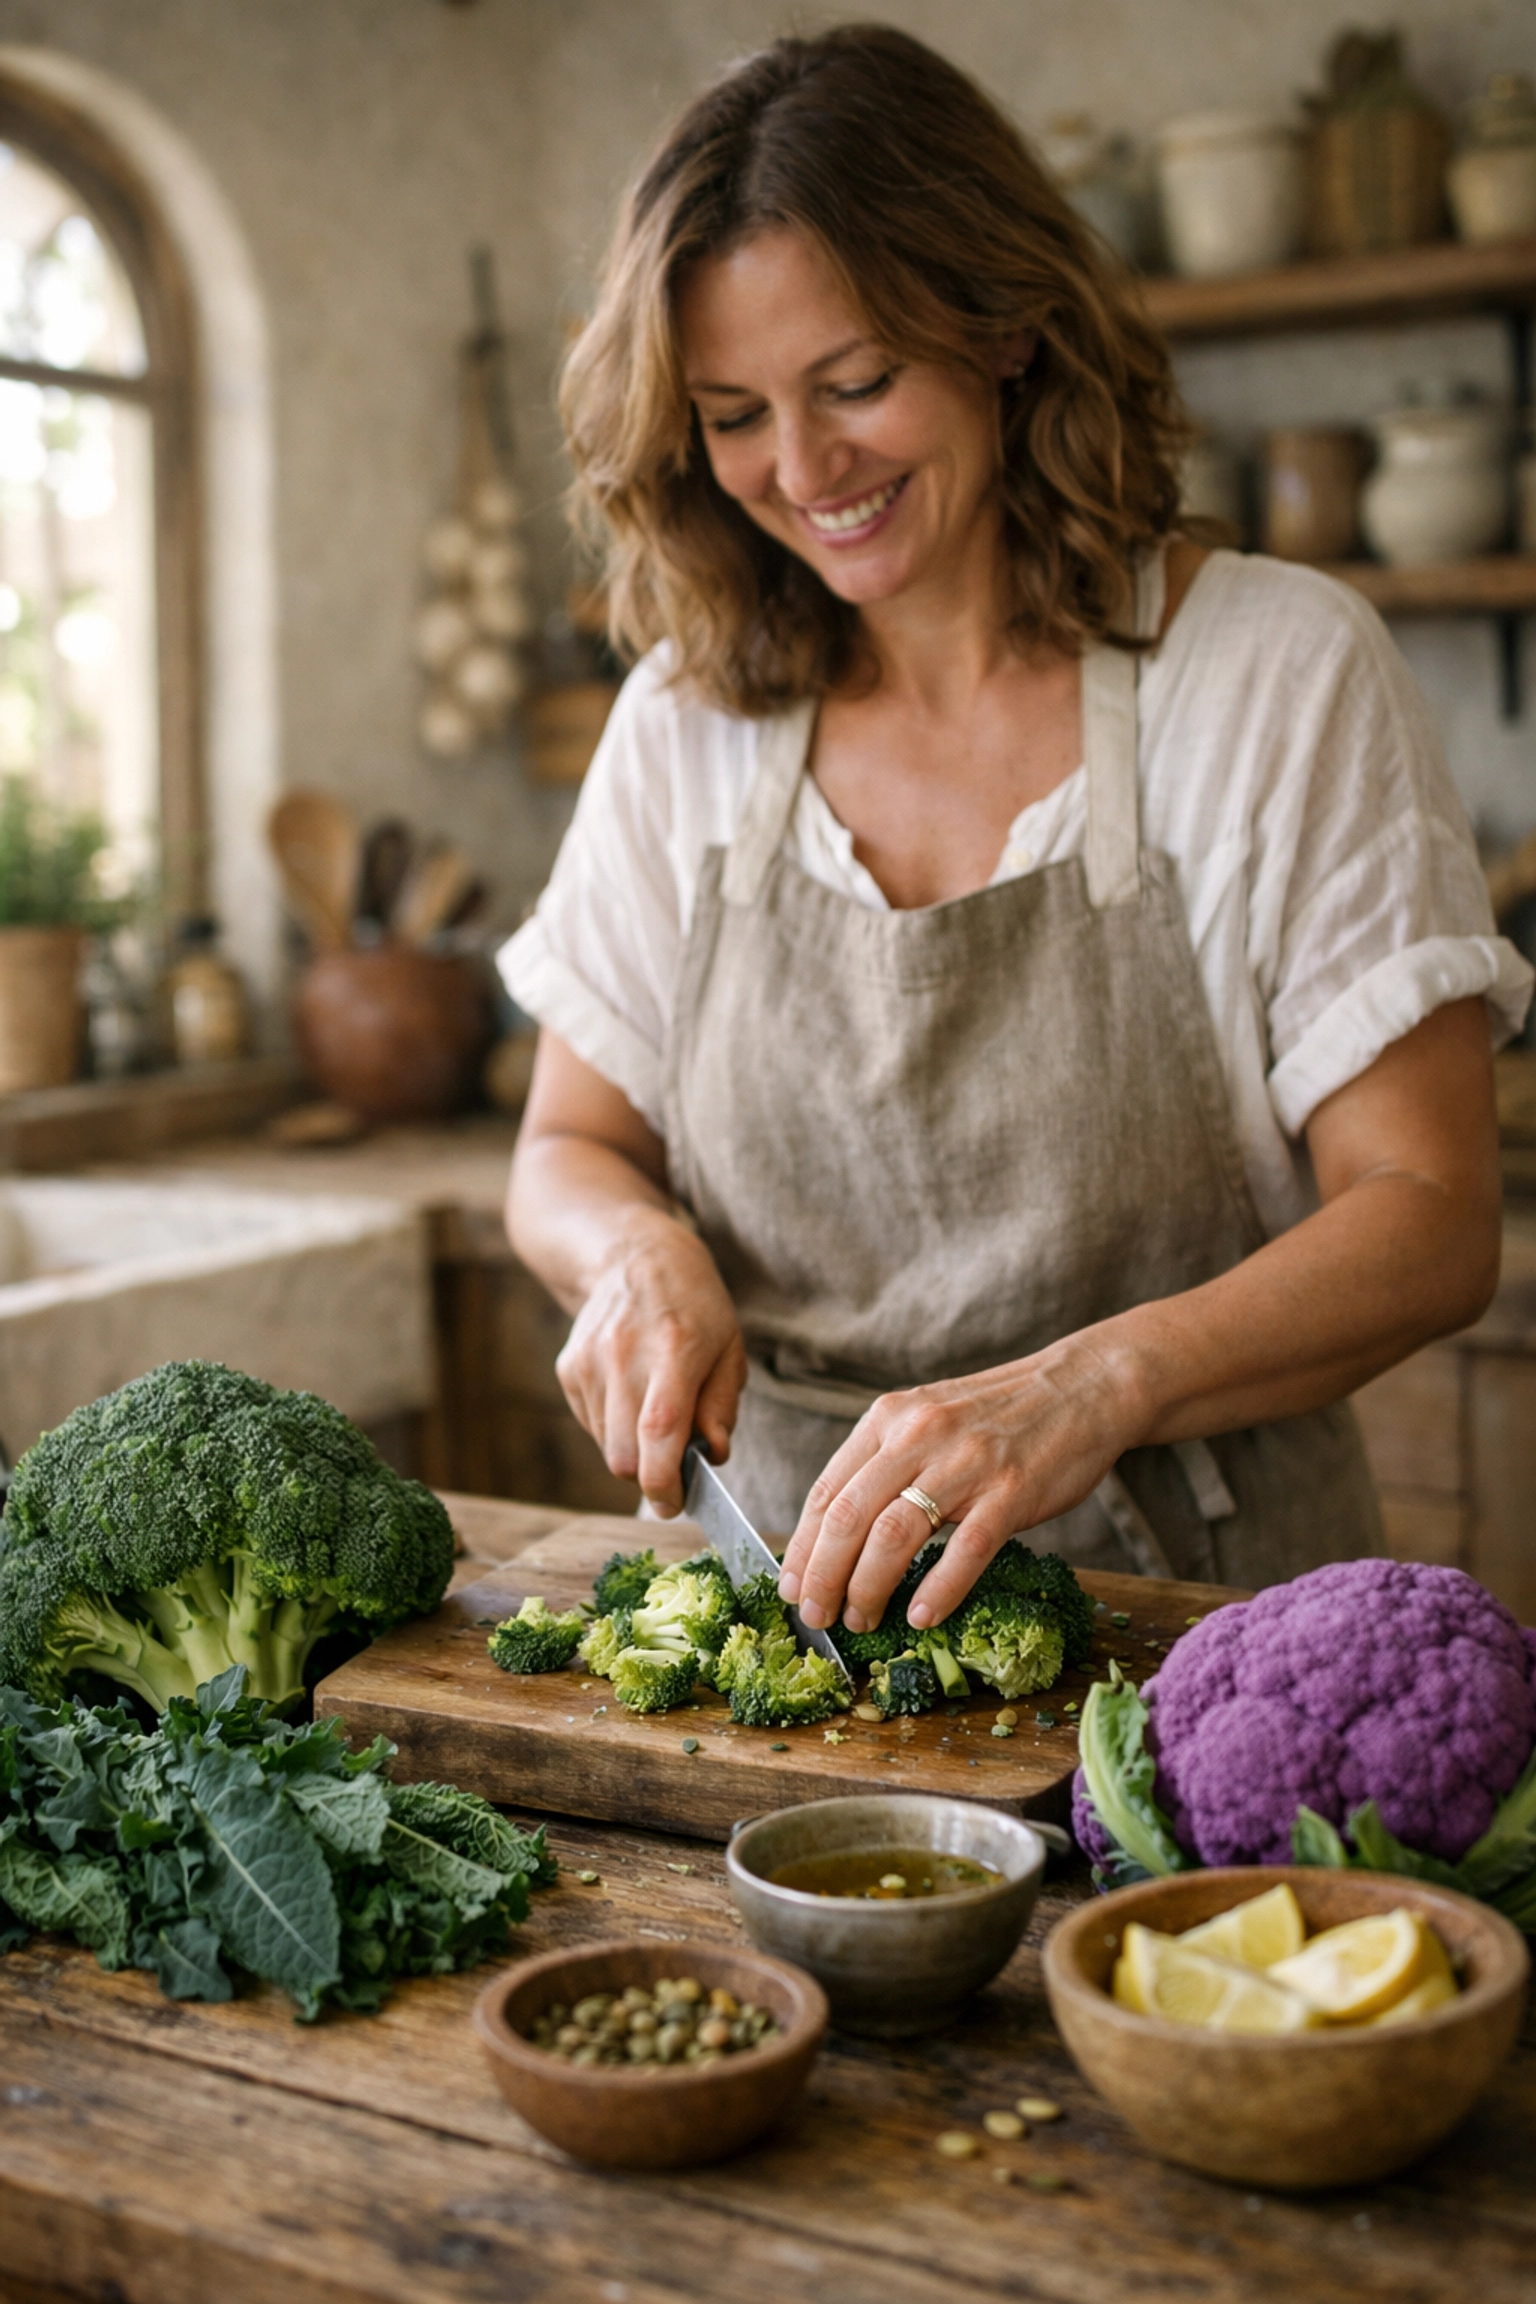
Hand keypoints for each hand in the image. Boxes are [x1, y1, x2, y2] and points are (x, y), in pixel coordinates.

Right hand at [555, 1207, 746, 1513]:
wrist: (632, 1254)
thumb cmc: (694, 1305)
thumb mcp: (729, 1347)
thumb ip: (721, 1405)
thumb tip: (712, 1455)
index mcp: (674, 1348)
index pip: (659, 1431)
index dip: (665, 1481)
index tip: (675, 1503)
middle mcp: (624, 1355)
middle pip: (623, 1455)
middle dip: (650, 1477)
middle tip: (674, 1468)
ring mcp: (589, 1361)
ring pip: (605, 1447)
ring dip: (632, 1451)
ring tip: (655, 1416)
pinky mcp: (568, 1367)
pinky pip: (590, 1425)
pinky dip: (613, 1429)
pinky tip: (631, 1396)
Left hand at [776, 1336, 1143, 1632]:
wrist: (1081, 1387)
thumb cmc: (999, 1415)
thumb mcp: (927, 1419)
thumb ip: (884, 1462)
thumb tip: (837, 1533)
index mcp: (889, 1418)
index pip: (826, 1491)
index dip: (803, 1548)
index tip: (793, 1588)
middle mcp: (918, 1435)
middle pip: (848, 1517)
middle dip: (824, 1577)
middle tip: (818, 1616)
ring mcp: (965, 1464)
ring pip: (894, 1535)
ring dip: (868, 1588)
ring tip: (862, 1620)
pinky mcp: (1011, 1492)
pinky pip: (964, 1549)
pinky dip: (938, 1589)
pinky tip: (920, 1617)